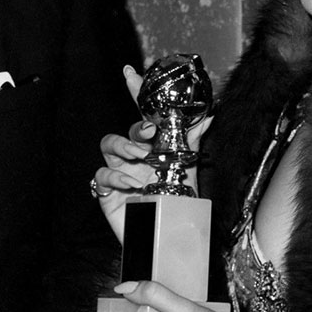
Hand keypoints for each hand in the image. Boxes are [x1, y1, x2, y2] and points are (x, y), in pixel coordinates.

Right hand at [93, 65, 211, 242]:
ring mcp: (119, 173)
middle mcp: (135, 156)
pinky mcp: (106, 192)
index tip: (131, 72)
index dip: (137, 92)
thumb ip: (193, 140)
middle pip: (125, 130)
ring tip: (141, 165)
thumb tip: (209, 113)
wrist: (167, 239)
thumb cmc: (178, 205)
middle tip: (150, 137)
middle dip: (135, 131)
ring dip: (126, 151)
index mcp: (154, 147)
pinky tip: (130, 186)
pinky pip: (101, 174)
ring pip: (108, 146)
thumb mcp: (188, 169)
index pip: (143, 115)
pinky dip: (116, 177)